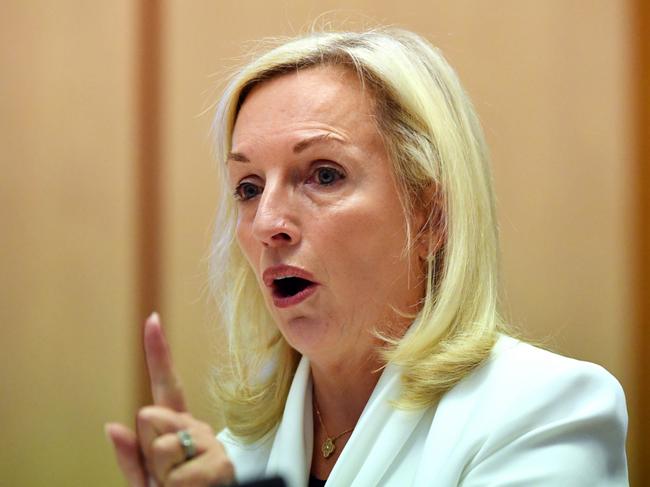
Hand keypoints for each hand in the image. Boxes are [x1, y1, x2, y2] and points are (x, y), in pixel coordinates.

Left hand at [106, 313, 233, 485]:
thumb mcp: (147, 482)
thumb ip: (130, 458)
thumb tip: (112, 426)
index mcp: (178, 428)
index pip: (166, 385)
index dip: (158, 352)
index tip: (152, 319)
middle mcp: (197, 427)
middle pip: (149, 417)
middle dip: (148, 450)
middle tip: (167, 475)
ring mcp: (211, 444)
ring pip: (161, 445)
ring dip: (162, 475)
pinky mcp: (221, 464)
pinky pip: (177, 474)